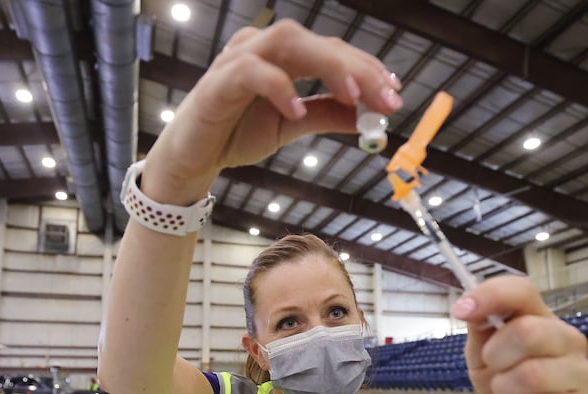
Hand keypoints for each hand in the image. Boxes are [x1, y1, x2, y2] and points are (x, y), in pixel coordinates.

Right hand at [142, 19, 402, 202]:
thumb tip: (368, 117)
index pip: (331, 51)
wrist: (193, 158)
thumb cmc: (237, 133)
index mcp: (282, 57)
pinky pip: (251, 73)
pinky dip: (278, 86)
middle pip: (315, 41)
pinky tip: (297, 109)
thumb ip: (326, 115)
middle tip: (386, 98)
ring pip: (287, 43)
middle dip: (357, 68)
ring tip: (354, 97)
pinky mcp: (218, 83)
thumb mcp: (292, 125)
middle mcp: (261, 49)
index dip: (366, 69)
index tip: (394, 93)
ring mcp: (237, 61)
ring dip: (327, 66)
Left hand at [451, 276, 587, 393]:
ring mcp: (582, 372)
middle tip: (494, 368)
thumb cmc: (506, 381)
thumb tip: (466, 307)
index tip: (461, 310)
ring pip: (532, 375)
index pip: (522, 290)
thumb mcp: (482, 353)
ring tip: (509, 393)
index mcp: (540, 317)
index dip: (491, 296)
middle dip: (496, 355)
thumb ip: (479, 328)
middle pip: (528, 332)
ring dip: (505, 389)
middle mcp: (568, 338)